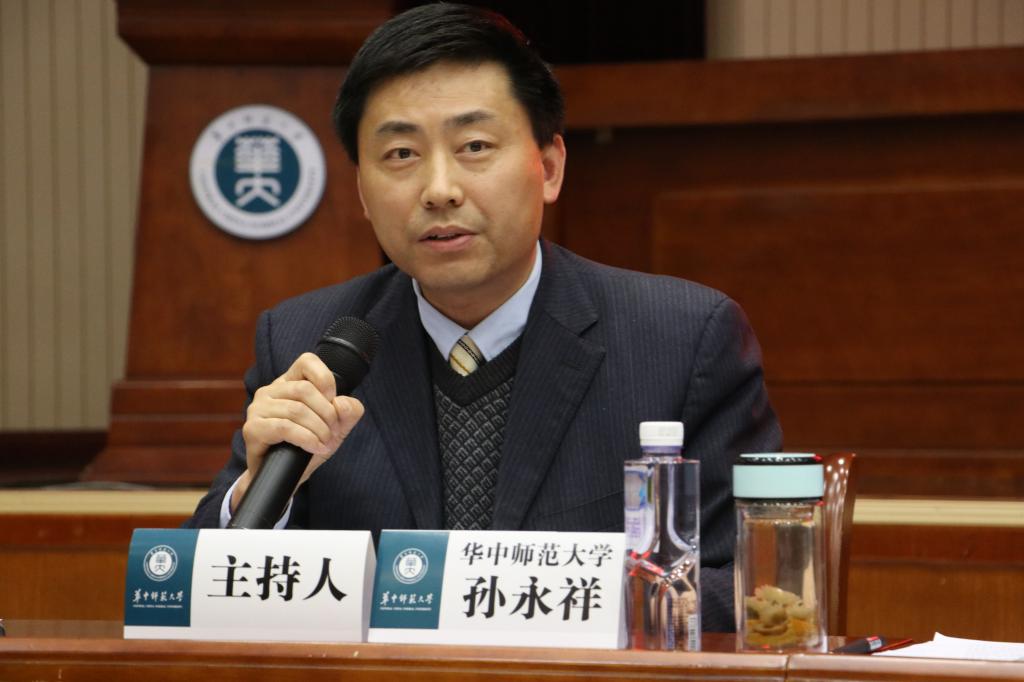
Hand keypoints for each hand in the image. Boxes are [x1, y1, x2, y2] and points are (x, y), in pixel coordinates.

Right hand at [232, 352, 364, 511]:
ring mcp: (257, 409)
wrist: (284, 478)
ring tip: (325, 443)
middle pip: (305, 390)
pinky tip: (316, 448)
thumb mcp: (336, 428)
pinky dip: (306, 438)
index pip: (307, 361)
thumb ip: (349, 412)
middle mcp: (270, 391)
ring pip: (296, 410)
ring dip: (319, 429)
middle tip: (333, 433)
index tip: (333, 403)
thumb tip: (342, 403)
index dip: (326, 379)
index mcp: (289, 382)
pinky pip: (284, 427)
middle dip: (327, 413)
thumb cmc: (308, 447)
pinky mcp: (252, 429)